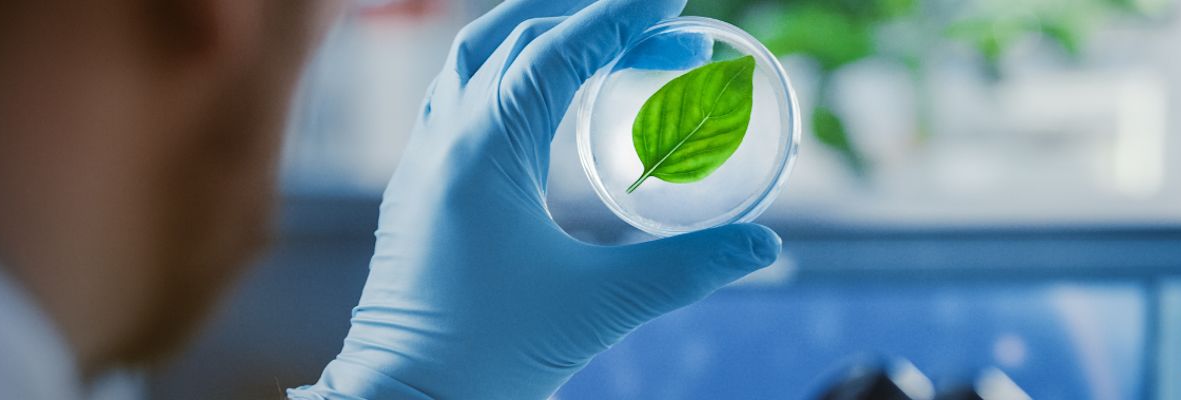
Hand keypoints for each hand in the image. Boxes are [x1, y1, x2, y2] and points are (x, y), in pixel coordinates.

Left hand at [288, 0, 781, 398]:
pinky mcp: (417, 190)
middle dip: (592, 23)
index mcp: (483, 153)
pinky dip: (506, 76)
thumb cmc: (488, 356)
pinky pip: (458, 99)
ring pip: (475, 62)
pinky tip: (537, 101)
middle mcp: (445, 142)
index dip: (620, 18)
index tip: (670, 2)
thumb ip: (685, 270)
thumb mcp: (598, 306)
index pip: (558, 53)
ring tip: (597, 40)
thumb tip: (763, 247)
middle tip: (659, 31)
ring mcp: (423, 163)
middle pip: (516, 41)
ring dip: (537, 37)